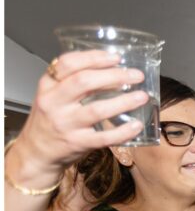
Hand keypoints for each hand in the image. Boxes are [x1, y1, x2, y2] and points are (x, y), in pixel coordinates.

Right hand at [15, 51, 148, 178]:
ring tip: (142, 96)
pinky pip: (104, 137)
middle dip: (114, 76)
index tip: (116, 58)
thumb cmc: (50, 120)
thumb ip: (73, 82)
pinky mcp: (77, 143)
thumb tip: (112, 69)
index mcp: (48, 85)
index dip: (94, 58)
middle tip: (136, 76)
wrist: (37, 152)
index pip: (68, 64)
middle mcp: (54, 102)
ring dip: (124, 102)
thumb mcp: (52, 96)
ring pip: (96, 109)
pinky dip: (123, 132)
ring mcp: (65, 124)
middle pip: (84, 82)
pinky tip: (137, 125)